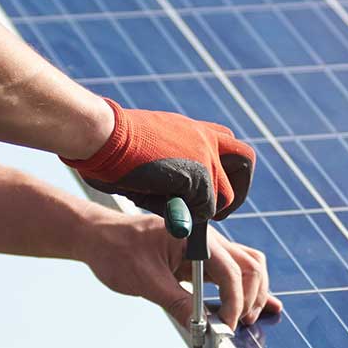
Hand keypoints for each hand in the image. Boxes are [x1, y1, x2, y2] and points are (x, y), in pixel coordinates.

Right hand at [62, 98, 254, 221]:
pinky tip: (175, 217)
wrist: (103, 135)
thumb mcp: (151, 154)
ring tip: (197, 218)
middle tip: (220, 206)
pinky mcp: (198, 176)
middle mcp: (204, 138)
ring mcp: (204, 156)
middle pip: (244, 161)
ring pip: (227, 192)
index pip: (226, 147)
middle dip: (238, 187)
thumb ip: (171, 173)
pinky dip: (195, 218)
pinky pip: (207, 207)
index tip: (206, 189)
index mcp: (192, 129)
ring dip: (214, 207)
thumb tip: (182, 201)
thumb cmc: (113, 147)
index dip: (221, 171)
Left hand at [76, 211, 281, 329]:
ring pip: (247, 267)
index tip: (225, 328)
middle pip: (249, 266)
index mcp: (196, 236)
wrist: (98, 237)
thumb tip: (202, 329)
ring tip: (245, 319)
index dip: (233, 303)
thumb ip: (177, 303)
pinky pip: (233, 271)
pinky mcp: (201, 258)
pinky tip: (260, 306)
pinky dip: (244, 289)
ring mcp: (206, 247)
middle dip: (250, 298)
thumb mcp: (146, 281)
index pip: (231, 271)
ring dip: (252, 293)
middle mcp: (207, 239)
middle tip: (235, 326)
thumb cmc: (117, 250)